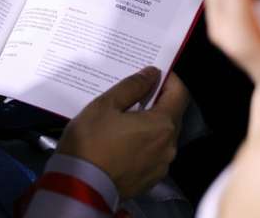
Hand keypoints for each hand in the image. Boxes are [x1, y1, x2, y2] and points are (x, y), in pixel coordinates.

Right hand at [57, 68, 188, 198]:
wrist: (80, 186)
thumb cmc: (91, 140)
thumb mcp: (106, 105)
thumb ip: (132, 86)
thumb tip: (152, 73)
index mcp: (163, 124)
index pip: (179, 93)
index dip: (169, 78)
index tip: (153, 72)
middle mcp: (169, 146)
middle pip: (172, 115)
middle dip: (157, 101)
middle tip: (134, 93)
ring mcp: (161, 166)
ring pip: (162, 136)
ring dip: (149, 124)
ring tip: (125, 119)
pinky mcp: (150, 180)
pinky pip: (152, 154)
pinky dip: (143, 143)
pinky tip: (123, 141)